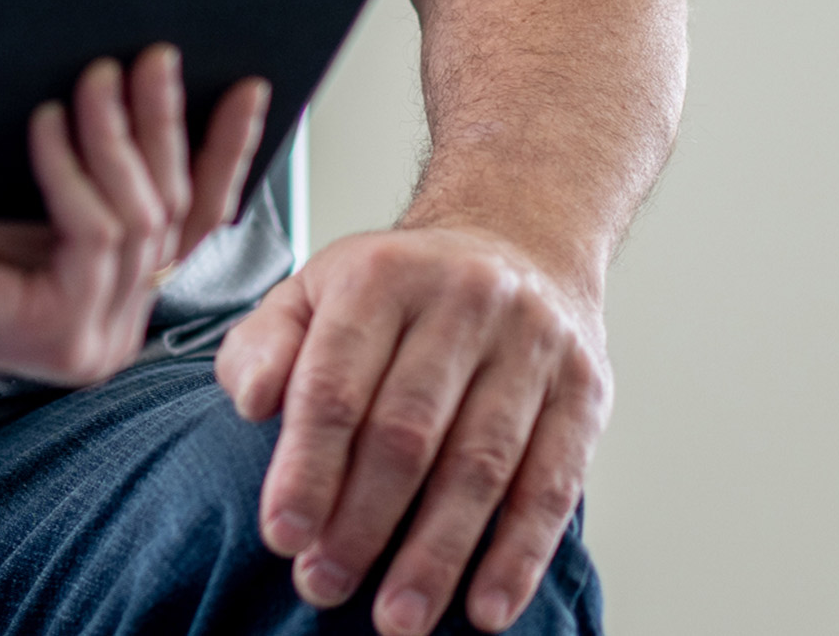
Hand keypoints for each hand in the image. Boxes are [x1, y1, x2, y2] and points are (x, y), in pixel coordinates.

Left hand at [0, 49, 272, 385]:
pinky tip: (42, 122)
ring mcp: (91, 344)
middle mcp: (111, 331)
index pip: (193, 220)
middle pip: (174, 214)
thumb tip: (157, 74)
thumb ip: (98, 160)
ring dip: (117, 136)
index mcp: (108, 295)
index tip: (246, 82)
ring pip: (139, 220)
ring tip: (91, 74)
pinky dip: (71, 170)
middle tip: (155, 54)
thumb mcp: (29, 176)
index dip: (224, 150)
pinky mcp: (60, 341)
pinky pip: (95, 234)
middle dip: (167, 126)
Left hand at [215, 224, 608, 632]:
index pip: (335, 384)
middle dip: (362, 522)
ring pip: (482, 465)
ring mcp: (533, 345)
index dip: (306, 468)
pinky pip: (552, 485)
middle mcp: (464, 301)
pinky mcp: (587, 390)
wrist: (518, 241)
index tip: (282, 537)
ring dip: (437, 553)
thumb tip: (252, 401)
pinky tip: (487, 607)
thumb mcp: (314, 292)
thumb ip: (265, 345)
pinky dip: (519, 555)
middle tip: (325, 587)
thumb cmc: (396, 292)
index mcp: (382, 275)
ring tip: (400, 618)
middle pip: (408, 431)